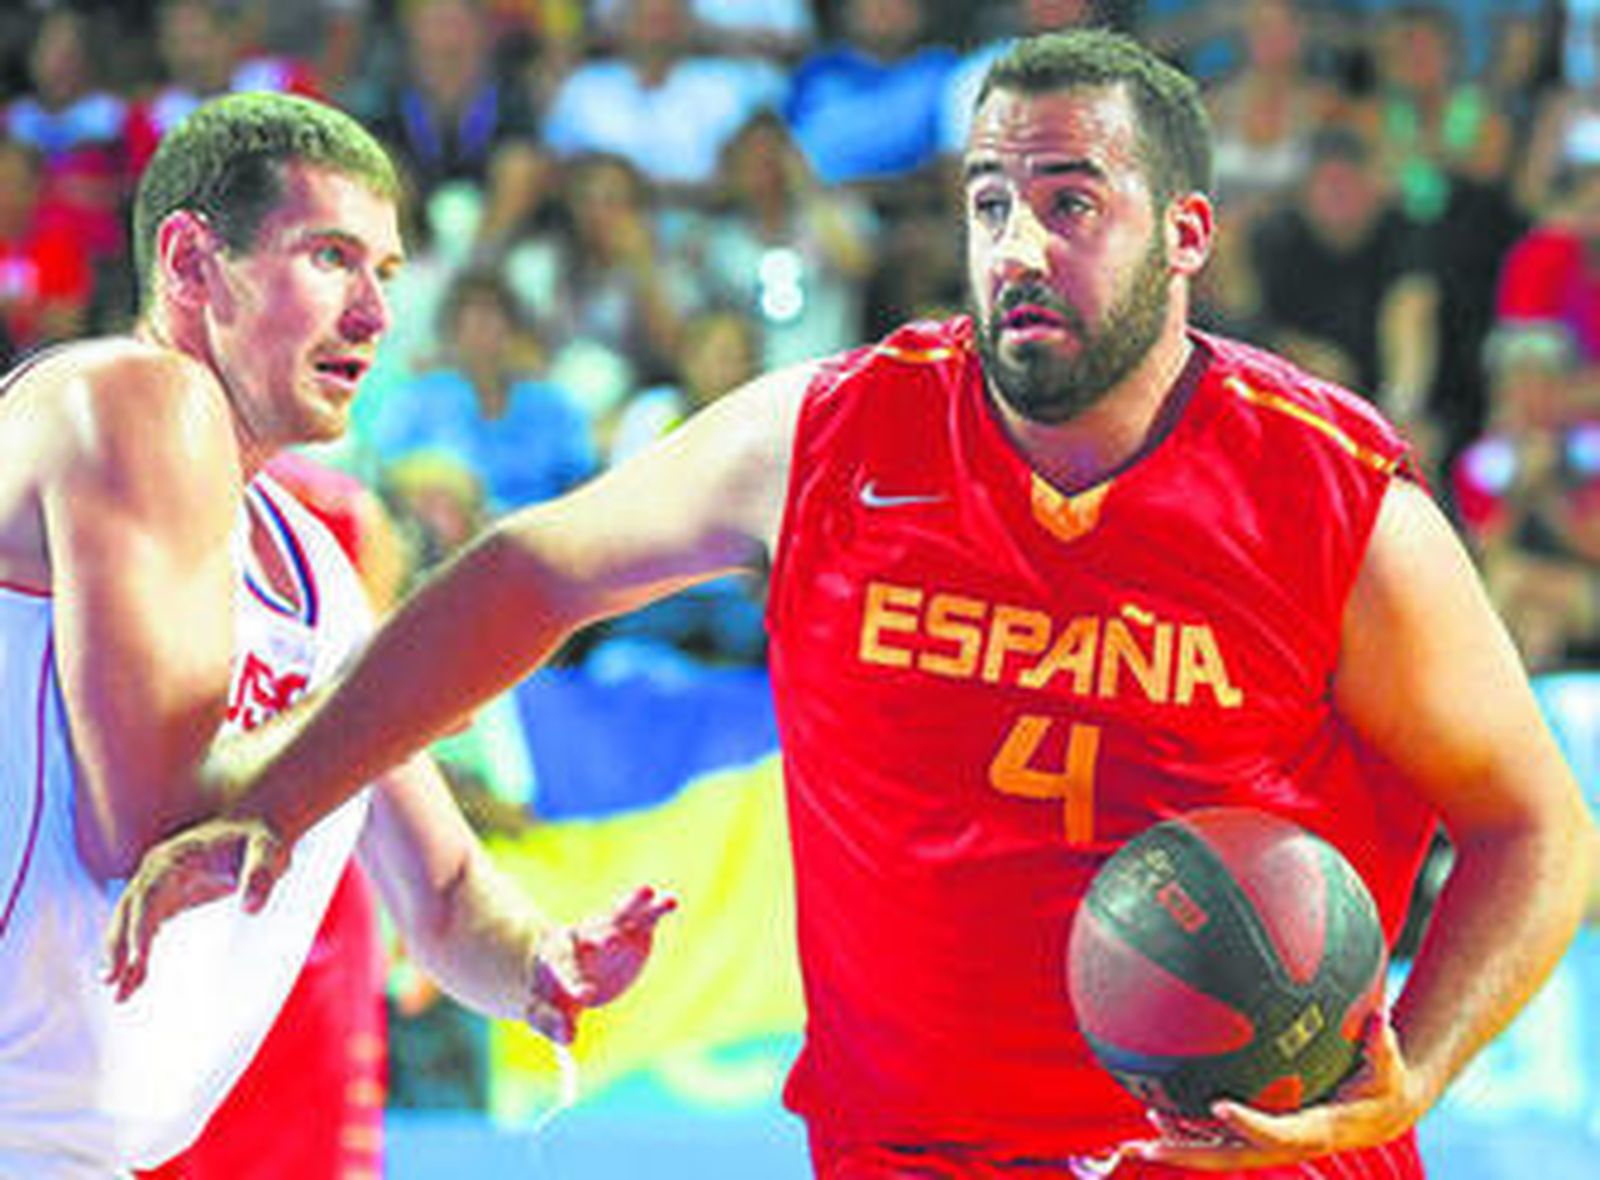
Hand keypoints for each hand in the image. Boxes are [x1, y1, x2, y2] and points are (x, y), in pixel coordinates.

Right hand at [102, 815, 289, 1001]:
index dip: (140, 928)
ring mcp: (160, 884)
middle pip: (127, 910)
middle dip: (116, 945)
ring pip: (131, 922)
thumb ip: (260, 877)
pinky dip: (138, 952)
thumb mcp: (269, 853)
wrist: (258, 823)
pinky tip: (134, 982)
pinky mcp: (169, 897)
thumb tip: (250, 909)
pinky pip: (146, 927)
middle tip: (110, 981)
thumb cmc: (262, 838)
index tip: (139, 959)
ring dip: (121, 954)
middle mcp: (158, 870)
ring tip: (118, 994)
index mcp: (174, 858)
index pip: (147, 896)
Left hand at [523, 885, 677, 1043]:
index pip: (564, 970)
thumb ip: (553, 1023)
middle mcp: (584, 940)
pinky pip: (646, 916)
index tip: (586, 996)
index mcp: (554, 959)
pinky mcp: (634, 930)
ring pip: (619, 916)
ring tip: (646, 891)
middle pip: (592, 935)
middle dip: (602, 939)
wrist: (562, 967)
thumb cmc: (548, 993)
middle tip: (610, 942)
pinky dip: (657, 908)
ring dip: (632, 904)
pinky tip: (670, 900)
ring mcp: (610, 932)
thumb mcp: (542, 1011)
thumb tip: (568, 1040)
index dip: (574, 983)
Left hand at [1123, 1013, 1425, 1170]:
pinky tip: (1155, 1110)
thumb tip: (1381, 1015)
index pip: (1279, 1134)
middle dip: (1189, 1155)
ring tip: (1133, 1144)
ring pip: (1218, 1152)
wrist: (1382, 1114)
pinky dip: (1188, 1130)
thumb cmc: (1384, 1083)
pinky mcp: (1261, 1135)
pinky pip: (1219, 1138)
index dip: (1250, 1124)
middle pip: (1231, 1156)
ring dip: (1178, 1148)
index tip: (1218, 1106)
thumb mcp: (1389, 1066)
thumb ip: (1381, 1044)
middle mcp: (1287, 1143)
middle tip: (1145, 1148)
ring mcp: (1270, 1143)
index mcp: (1317, 1130)